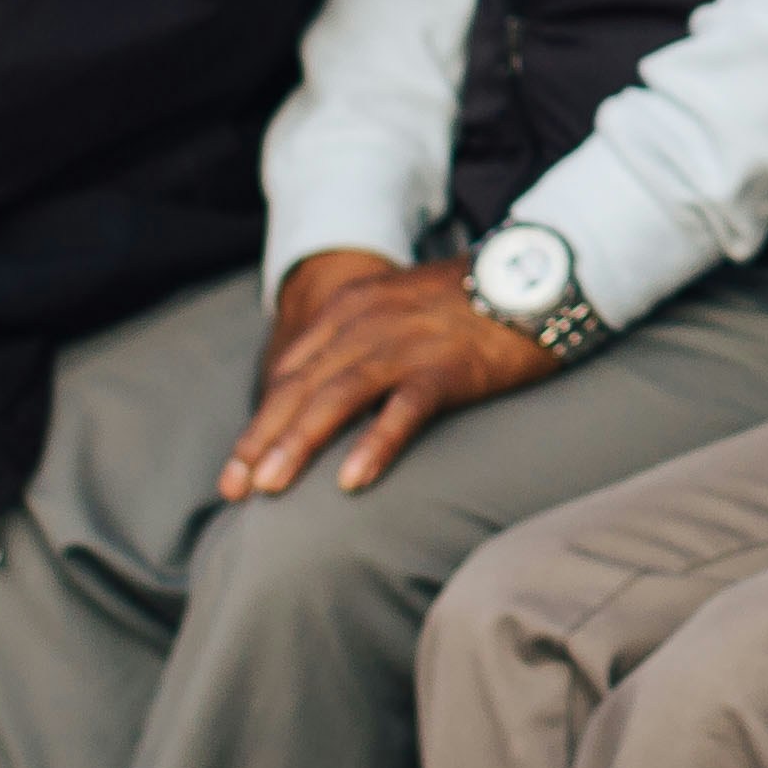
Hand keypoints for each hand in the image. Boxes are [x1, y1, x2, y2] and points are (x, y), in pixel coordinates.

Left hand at [223, 254, 554, 498]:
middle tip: (231, 490)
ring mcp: (406, 344)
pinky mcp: (447, 368)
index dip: (257, 424)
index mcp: (348, 310)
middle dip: (260, 441)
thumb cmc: (465, 305)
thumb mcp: (393, 312)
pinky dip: (376, 443)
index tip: (232, 472)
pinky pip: (404, 410)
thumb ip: (352, 348)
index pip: (288, 374)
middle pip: (300, 388)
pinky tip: (352, 480)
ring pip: (338, 398)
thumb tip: (314, 404)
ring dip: (298, 444)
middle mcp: (366, 324)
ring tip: (269, 489)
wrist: (536, 277)